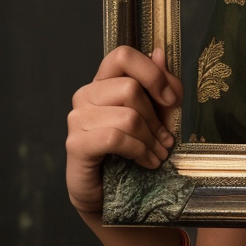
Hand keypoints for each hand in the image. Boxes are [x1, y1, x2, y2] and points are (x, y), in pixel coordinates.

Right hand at [65, 46, 182, 214]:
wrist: (111, 193)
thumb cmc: (133, 149)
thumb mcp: (157, 115)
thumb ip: (161, 85)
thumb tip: (159, 53)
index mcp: (104, 82)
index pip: (122, 55)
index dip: (151, 72)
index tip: (170, 99)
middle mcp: (86, 95)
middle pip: (130, 88)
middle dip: (156, 118)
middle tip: (166, 139)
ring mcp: (76, 119)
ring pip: (127, 116)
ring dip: (151, 139)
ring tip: (159, 154)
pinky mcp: (75, 144)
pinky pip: (115, 138)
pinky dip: (139, 151)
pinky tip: (147, 162)